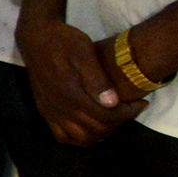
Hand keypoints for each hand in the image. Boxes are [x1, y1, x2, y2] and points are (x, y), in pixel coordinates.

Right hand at [16, 7, 140, 145]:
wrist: (36, 37)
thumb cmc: (64, 41)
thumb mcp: (85, 53)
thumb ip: (97, 79)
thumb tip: (112, 103)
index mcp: (70, 93)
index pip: (106, 115)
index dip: (128, 113)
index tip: (141, 103)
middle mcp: (59, 107)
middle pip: (96, 129)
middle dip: (118, 123)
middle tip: (129, 109)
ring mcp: (50, 111)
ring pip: (80, 138)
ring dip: (101, 134)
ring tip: (113, 119)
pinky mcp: (45, 111)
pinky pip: (62, 136)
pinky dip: (79, 138)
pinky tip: (91, 127)